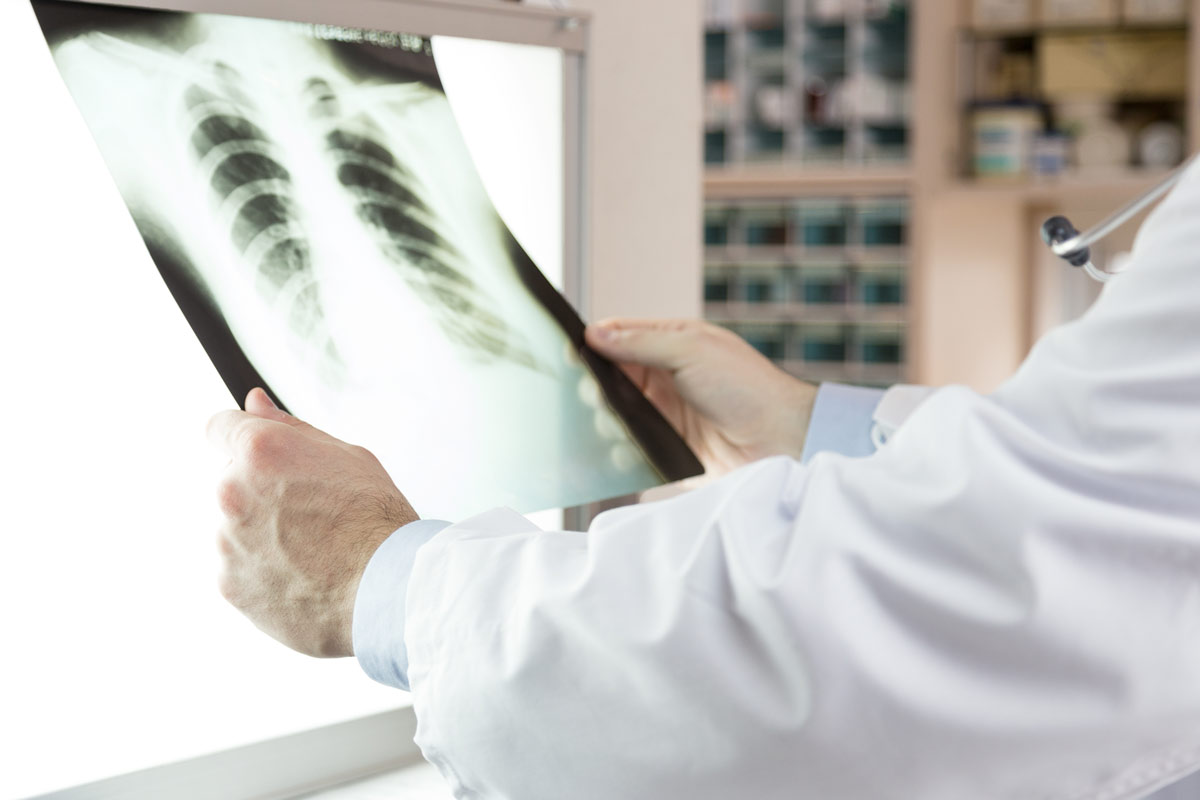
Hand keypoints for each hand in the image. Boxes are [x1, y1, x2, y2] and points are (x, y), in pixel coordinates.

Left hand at [207, 388, 417, 657]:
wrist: (387, 588)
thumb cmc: (376, 518)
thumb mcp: (347, 455)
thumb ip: (289, 427)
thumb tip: (253, 402)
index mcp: (260, 452)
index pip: (220, 427)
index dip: (242, 438)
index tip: (261, 456)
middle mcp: (232, 493)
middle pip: (233, 482)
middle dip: (262, 493)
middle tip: (313, 514)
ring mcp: (227, 543)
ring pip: (237, 530)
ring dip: (263, 535)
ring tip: (314, 553)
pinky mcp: (230, 585)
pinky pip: (241, 570)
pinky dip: (265, 573)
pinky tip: (305, 578)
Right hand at [585, 319, 816, 475]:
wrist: (782, 441)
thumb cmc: (748, 387)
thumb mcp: (691, 351)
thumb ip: (640, 341)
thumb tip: (594, 333)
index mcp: (672, 342)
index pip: (619, 335)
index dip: (592, 342)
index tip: (567, 354)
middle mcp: (665, 376)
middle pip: (611, 376)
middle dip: (593, 386)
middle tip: (586, 396)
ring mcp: (665, 412)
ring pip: (616, 413)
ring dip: (604, 420)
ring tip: (603, 425)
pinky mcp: (668, 447)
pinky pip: (631, 446)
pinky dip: (619, 449)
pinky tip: (617, 451)